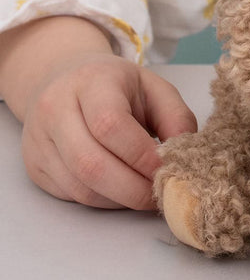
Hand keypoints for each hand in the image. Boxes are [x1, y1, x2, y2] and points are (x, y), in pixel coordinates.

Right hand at [21, 52, 196, 209]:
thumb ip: (176, 117)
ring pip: (80, 187)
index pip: (111, 125)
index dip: (142, 156)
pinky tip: (122, 191)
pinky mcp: (35, 166)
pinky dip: (103, 200)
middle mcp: (56, 108)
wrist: (63, 79)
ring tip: (145, 194)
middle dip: (133, 188)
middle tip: (160, 195)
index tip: (167, 169)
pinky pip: (71, 195)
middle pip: (91, 164)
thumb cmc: (116, 86)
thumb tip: (184, 155)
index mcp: (91, 81)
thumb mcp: (154, 87)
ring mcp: (39, 140)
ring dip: (119, 199)